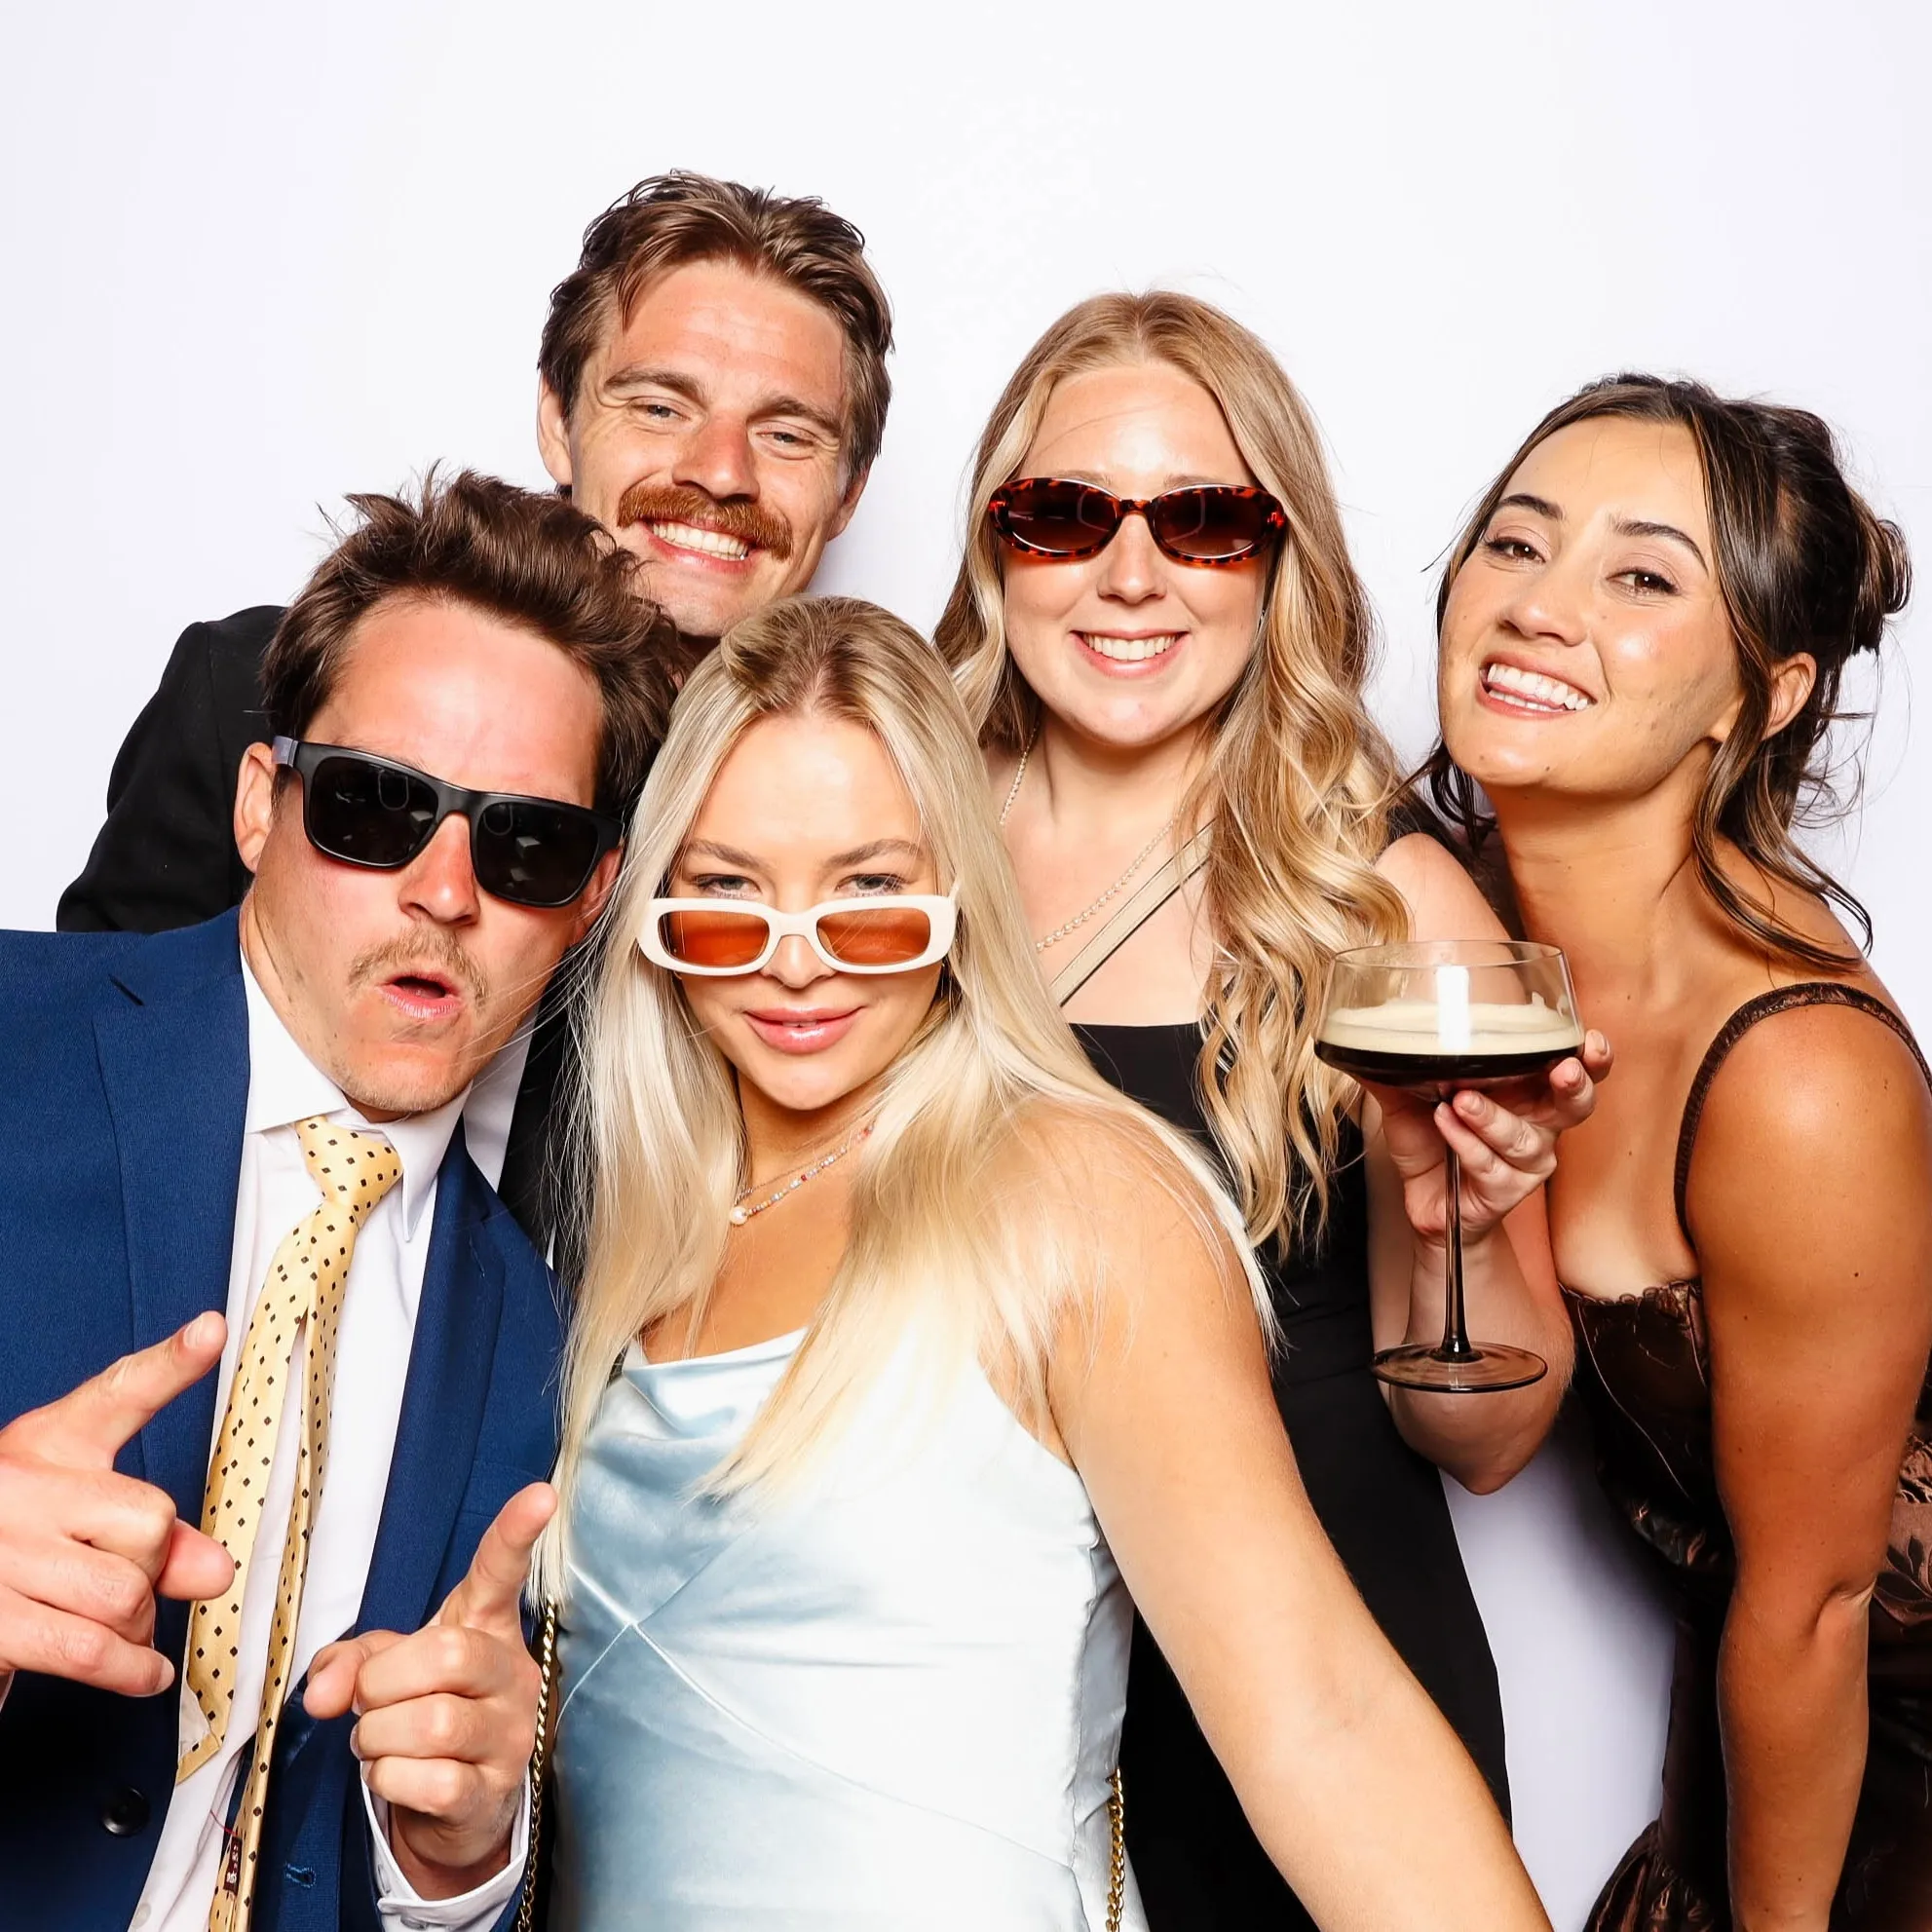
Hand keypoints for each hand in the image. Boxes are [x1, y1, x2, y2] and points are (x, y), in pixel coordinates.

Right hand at [0, 1313, 232, 1696]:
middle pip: (149, 1523)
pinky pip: (88, 1648)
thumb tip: (218, 1571)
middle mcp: (20, 1485)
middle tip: (133, 1585)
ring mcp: (0, 1552)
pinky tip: (141, 1671)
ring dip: (139, 1626)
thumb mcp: (78, 1518)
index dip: (171, 1363)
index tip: (212, 1330)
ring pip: (125, 1591)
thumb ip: (156, 1538)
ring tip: (127, 1628)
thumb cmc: (14, 1548)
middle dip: (156, 1569)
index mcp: (48, 1443)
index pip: (117, 1395)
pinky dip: (129, 1669)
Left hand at [305, 1482, 555, 1898]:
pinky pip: (433, 1782)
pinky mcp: (495, 1790)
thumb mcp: (383, 1672)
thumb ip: (348, 1663)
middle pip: (447, 1654)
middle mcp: (511, 1672)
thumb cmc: (421, 1713)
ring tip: (377, 1742)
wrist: (455, 1805)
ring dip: (377, 1738)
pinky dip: (390, 1780)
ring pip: (433, 1724)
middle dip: (381, 1682)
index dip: (516, 1533)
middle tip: (367, 1700)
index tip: (540, 1495)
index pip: (502, 1572)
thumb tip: (322, 1696)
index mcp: (486, 1626)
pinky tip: (394, 1776)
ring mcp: (511, 1733)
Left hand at [1370, 1030, 1612, 1243]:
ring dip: (1492, 1117)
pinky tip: (1446, 1125)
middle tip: (1564, 1070)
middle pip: (1576, 1106)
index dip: (1590, 1057)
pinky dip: (1465, 1143)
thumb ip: (1398, 1067)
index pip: (1573, 1070)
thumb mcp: (1409, 1097)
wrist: (1423, 1200)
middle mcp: (1538, 1126)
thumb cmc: (1431, 1141)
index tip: (1589, 1041)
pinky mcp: (1506, 1191)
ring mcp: (1525, 1162)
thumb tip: (1368, 1034)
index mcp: (1527, 1093)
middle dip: (1575, 1085)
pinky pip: (1490, 1166)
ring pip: (1523, 1138)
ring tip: (1460, 1100)